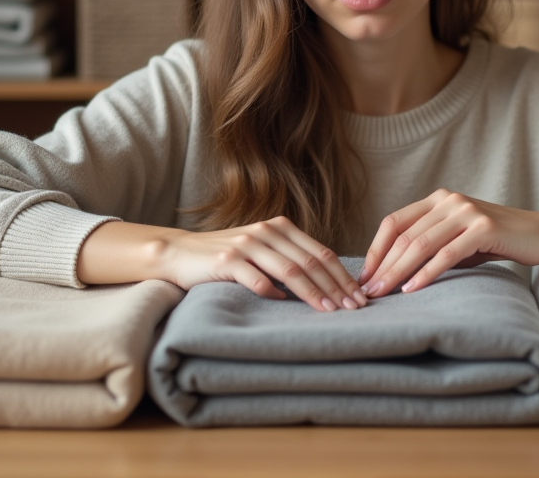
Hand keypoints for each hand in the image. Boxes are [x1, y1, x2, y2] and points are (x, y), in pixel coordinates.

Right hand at [156, 217, 368, 311]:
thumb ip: (289, 259)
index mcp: (280, 227)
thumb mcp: (262, 250)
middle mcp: (266, 232)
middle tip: (353, 309)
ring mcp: (246, 245)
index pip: (321, 253)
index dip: (343, 276)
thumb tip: (328, 285)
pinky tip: (284, 305)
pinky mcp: (226, 261)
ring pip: (290, 270)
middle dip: (335, 287)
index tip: (359, 298)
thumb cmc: (226, 257)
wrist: (179, 254)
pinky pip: (256, 279)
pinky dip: (273, 293)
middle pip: (310, 262)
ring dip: (313, 293)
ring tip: (329, 312)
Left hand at [358, 189, 538, 297]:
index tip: (364, 275)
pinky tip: (412, 289)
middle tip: (368, 291)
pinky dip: (426, 273)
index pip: (394, 222)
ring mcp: (466, 211)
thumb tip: (393, 271)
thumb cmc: (498, 240)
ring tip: (383, 294)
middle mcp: (449, 200)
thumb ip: (431, 245)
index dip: (375, 249)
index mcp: (438, 199)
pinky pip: (447, 254)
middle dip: (383, 266)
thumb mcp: (458, 238)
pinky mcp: (483, 228)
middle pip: (404, 235)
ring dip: (398, 272)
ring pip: (421, 244)